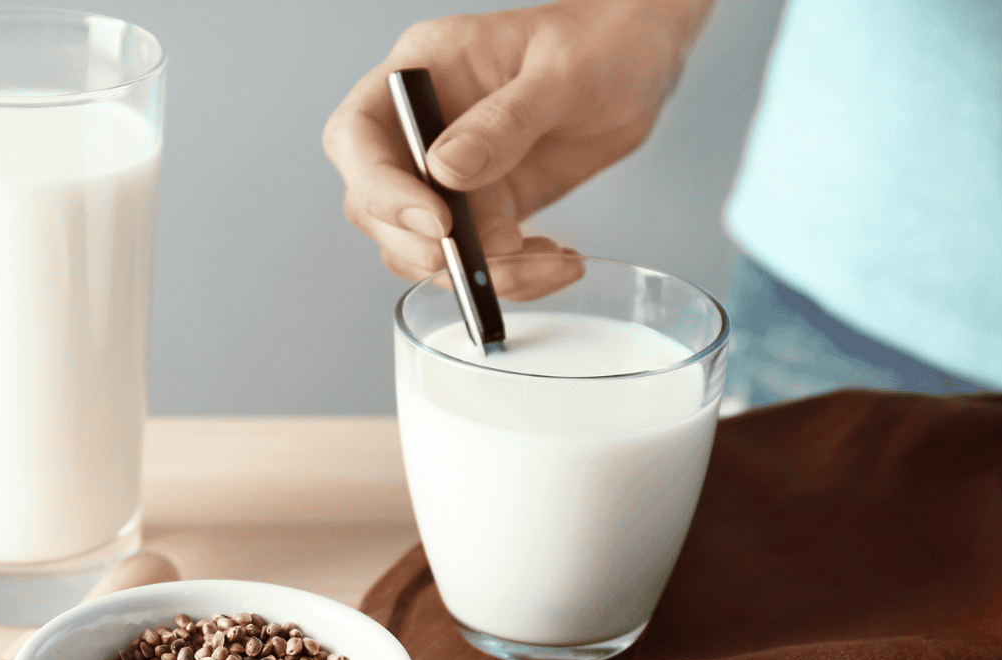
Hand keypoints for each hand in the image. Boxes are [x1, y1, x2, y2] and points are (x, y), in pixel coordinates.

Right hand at [323, 0, 710, 298]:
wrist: (644, 60)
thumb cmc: (602, 41)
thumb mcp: (561, 73)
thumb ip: (504, 121)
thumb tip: (446, 171)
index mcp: (423, 72)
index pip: (357, 135)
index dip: (379, 186)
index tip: (435, 219)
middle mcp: (425, 127)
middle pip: (374, 204)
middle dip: (418, 245)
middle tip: (476, 255)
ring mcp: (453, 172)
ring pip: (420, 245)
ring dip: (470, 270)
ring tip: (534, 259)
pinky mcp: (489, 206)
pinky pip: (475, 259)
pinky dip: (510, 276)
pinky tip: (553, 259)